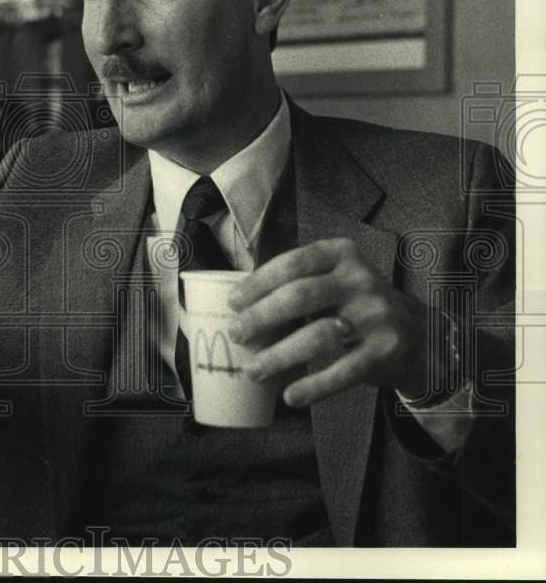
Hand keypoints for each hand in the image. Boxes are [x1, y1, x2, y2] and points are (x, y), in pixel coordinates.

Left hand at [227, 237, 429, 406]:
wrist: (419, 335)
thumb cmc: (355, 304)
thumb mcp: (334, 279)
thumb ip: (297, 284)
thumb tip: (240, 305)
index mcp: (342, 255)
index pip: (293, 263)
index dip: (259, 282)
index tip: (233, 302)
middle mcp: (361, 280)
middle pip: (300, 296)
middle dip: (261, 317)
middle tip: (236, 334)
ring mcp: (376, 316)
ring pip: (317, 336)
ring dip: (279, 356)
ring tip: (253, 371)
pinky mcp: (385, 352)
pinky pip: (342, 371)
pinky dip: (313, 386)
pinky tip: (290, 396)